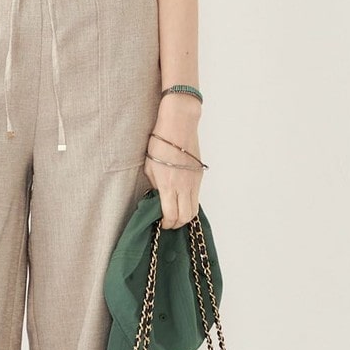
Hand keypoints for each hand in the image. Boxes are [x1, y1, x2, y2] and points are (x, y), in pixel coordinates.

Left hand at [142, 96, 203, 227]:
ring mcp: (194, 182)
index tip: (161, 223)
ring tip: (176, 213)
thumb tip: (158, 197)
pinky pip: (197, 197)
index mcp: (169, 186)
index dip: (167, 224)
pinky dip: (190, 203)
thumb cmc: (160, 143)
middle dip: (177, 223)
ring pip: (194, 209)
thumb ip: (155, 185)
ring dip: (185, 216)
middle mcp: (184, 187)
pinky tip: (181, 200)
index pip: (172, 215)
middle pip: (186, 217)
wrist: (179, 125)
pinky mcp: (199, 176)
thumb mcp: (149, 166)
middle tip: (169, 221)